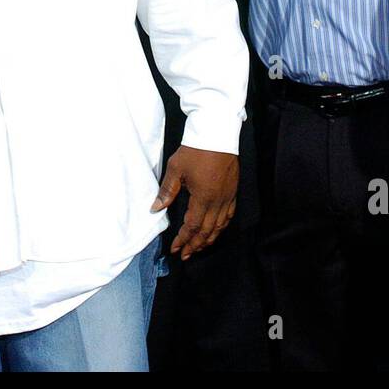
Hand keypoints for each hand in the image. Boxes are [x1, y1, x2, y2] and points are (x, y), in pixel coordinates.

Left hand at [150, 146, 237, 260]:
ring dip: (209, 239)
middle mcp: (218, 201)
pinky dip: (222, 226)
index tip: (175, 249)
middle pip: (207, 230)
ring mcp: (227, 196)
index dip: (183, 240)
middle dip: (195, 245)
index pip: (192, 226)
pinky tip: (217, 229)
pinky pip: (229, 214)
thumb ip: (167, 191)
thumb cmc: (196, 150)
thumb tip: (156, 208)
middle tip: (186, 255)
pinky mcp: (233, 190)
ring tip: (199, 247)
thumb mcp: (176, 169)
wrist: (217, 134)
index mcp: (203, 197)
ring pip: (220, 225)